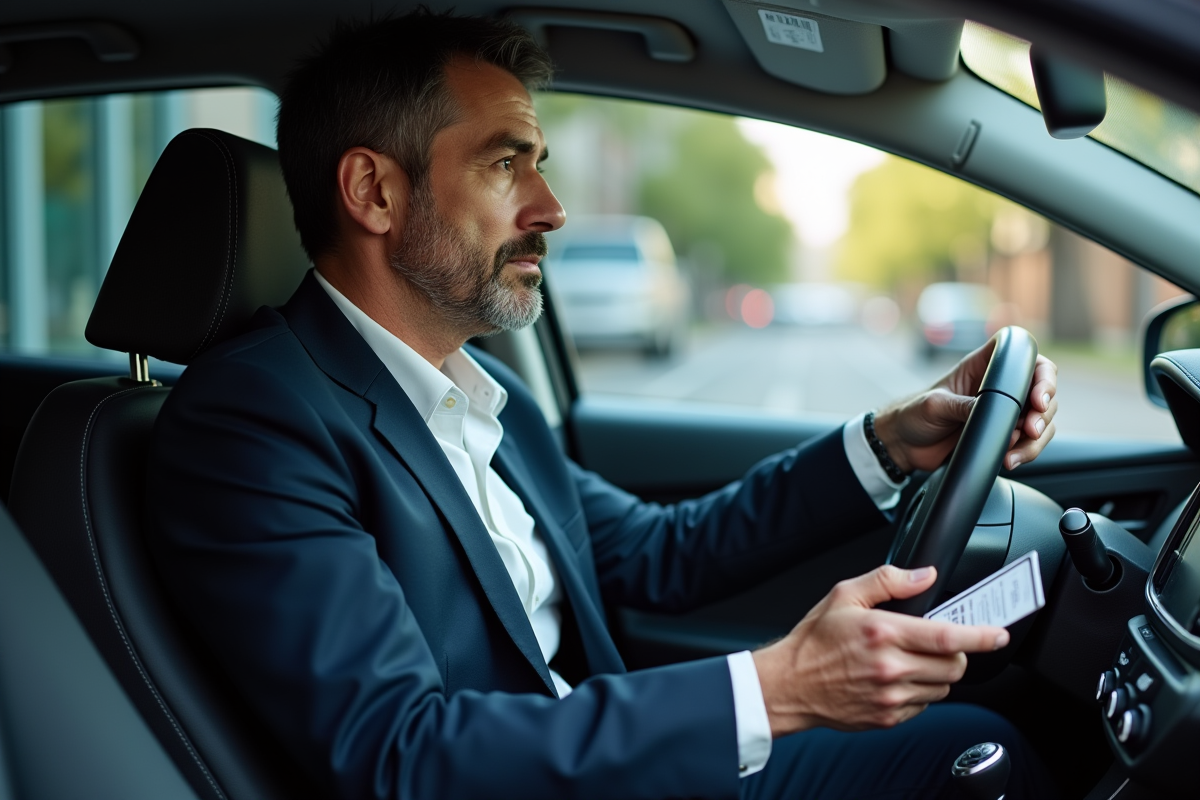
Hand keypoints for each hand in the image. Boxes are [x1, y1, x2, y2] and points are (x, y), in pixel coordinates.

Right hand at [751, 565, 1008, 736]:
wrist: (790, 684)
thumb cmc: (813, 641)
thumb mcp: (844, 595)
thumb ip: (887, 581)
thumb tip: (924, 575)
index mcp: (883, 633)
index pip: (947, 636)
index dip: (980, 636)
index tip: (998, 634)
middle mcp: (890, 668)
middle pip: (953, 665)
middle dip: (955, 652)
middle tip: (938, 643)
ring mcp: (891, 697)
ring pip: (942, 688)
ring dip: (937, 674)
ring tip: (911, 661)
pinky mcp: (888, 718)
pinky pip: (923, 706)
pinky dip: (920, 692)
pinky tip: (896, 679)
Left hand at [873, 335, 1057, 472]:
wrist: (902, 445)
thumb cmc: (912, 414)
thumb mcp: (935, 406)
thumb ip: (963, 406)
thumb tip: (991, 413)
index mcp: (983, 366)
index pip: (1026, 356)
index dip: (1041, 372)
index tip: (1038, 396)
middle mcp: (998, 386)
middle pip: (1043, 390)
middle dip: (1044, 412)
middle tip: (1030, 429)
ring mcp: (1004, 411)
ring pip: (1042, 419)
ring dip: (1037, 438)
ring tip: (1016, 452)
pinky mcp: (1002, 434)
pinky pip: (1029, 442)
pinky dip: (1027, 452)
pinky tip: (1011, 459)